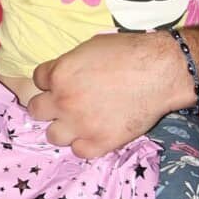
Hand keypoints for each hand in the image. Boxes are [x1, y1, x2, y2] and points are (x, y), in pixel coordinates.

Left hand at [26, 31, 184, 158]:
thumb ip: (71, 64)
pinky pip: (78, 151)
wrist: (161, 71)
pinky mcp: (99, 142)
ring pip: (52, 135)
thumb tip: (65, 74)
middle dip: (49, 105)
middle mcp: (63, 101)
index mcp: (60, 74)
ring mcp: (80, 124)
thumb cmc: (130, 52)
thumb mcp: (91, 48)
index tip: (64, 82)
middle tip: (65, 104)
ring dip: (63, 128)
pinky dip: (85, 144)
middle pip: (36, 110)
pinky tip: (95, 134)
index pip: (38, 80)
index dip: (51, 81)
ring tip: (79, 123)